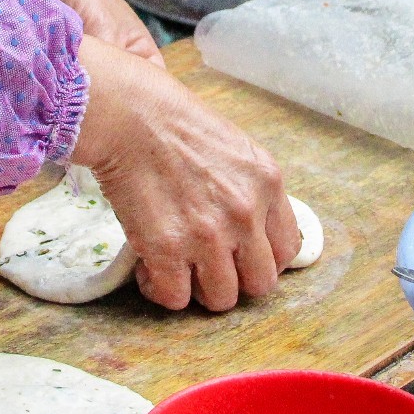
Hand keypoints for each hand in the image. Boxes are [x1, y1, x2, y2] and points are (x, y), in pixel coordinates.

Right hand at [71, 37, 299, 310]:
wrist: (126, 114)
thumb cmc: (171, 118)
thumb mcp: (234, 145)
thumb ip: (250, 187)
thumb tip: (249, 227)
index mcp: (267, 182)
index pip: (287, 248)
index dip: (262, 258)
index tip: (241, 256)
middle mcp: (246, 214)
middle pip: (260, 283)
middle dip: (233, 279)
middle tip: (207, 265)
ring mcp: (208, 236)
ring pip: (221, 299)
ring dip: (197, 289)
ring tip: (176, 267)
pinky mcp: (168, 250)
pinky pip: (175, 298)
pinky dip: (159, 289)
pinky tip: (148, 266)